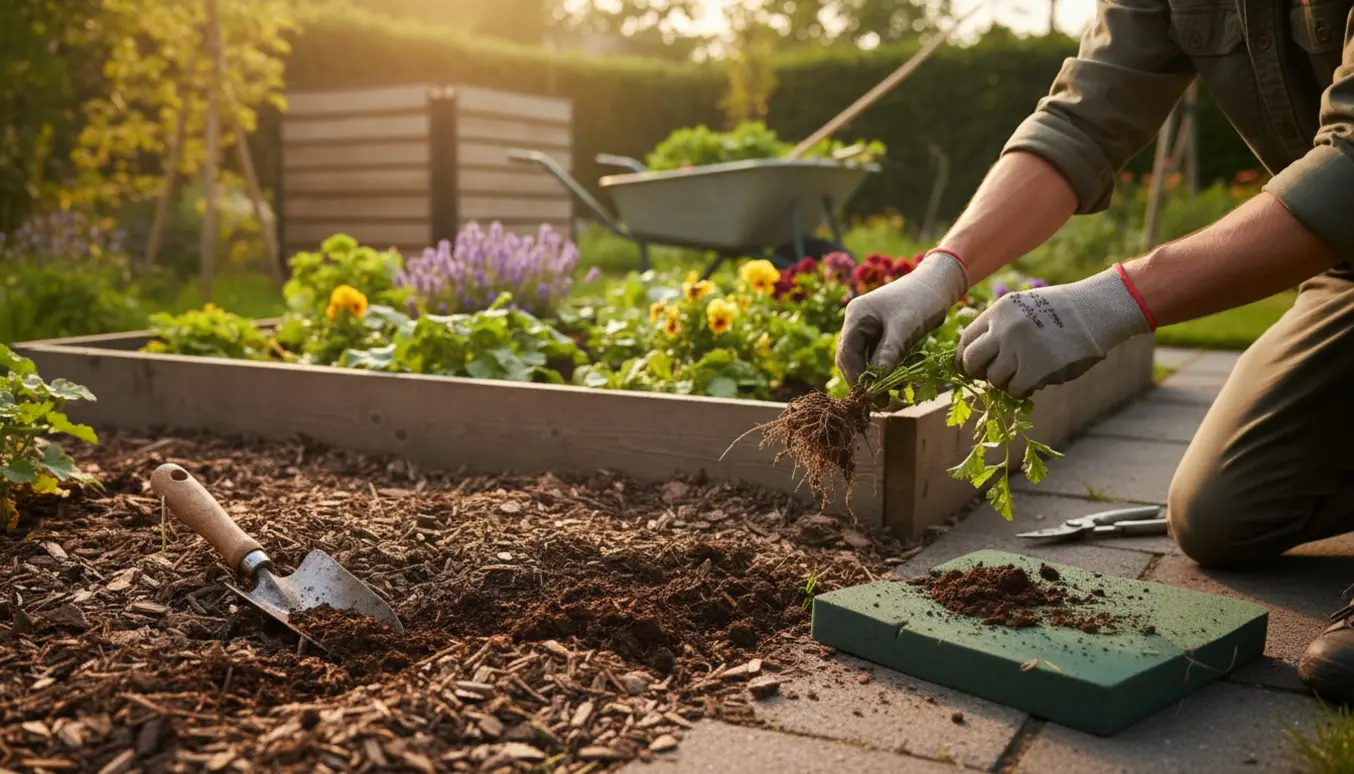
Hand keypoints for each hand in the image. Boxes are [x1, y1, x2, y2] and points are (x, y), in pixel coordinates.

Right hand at [836, 251, 968, 385]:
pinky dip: (887, 372)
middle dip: (865, 381)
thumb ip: (888, 353)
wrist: (939, 284)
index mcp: (856, 316)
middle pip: (852, 359)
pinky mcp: (882, 335)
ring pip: (865, 361)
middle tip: (882, 402)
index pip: (846, 353)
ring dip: (877, 379)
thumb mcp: (905, 327)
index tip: (871, 396)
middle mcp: (857, 323)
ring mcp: (868, 329)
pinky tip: (900, 383)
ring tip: (892, 396)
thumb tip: (874, 384)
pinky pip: (878, 358)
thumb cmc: (921, 299)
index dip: (856, 376)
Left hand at [956, 266, 1151, 397]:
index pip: (966, 339)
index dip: (966, 356)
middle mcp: (1003, 329)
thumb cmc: (1062, 311)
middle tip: (990, 376)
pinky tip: (1036, 380)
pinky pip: (1015, 389)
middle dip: (977, 372)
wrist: (1096, 311)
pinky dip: (1023, 389)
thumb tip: (978, 355)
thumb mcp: (1024, 306)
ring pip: (993, 378)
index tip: (973, 365)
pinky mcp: (1034, 369)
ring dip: (1006, 381)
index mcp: (998, 311)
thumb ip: (1000, 326)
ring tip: (1023, 374)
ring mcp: (1018, 349)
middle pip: (971, 360)